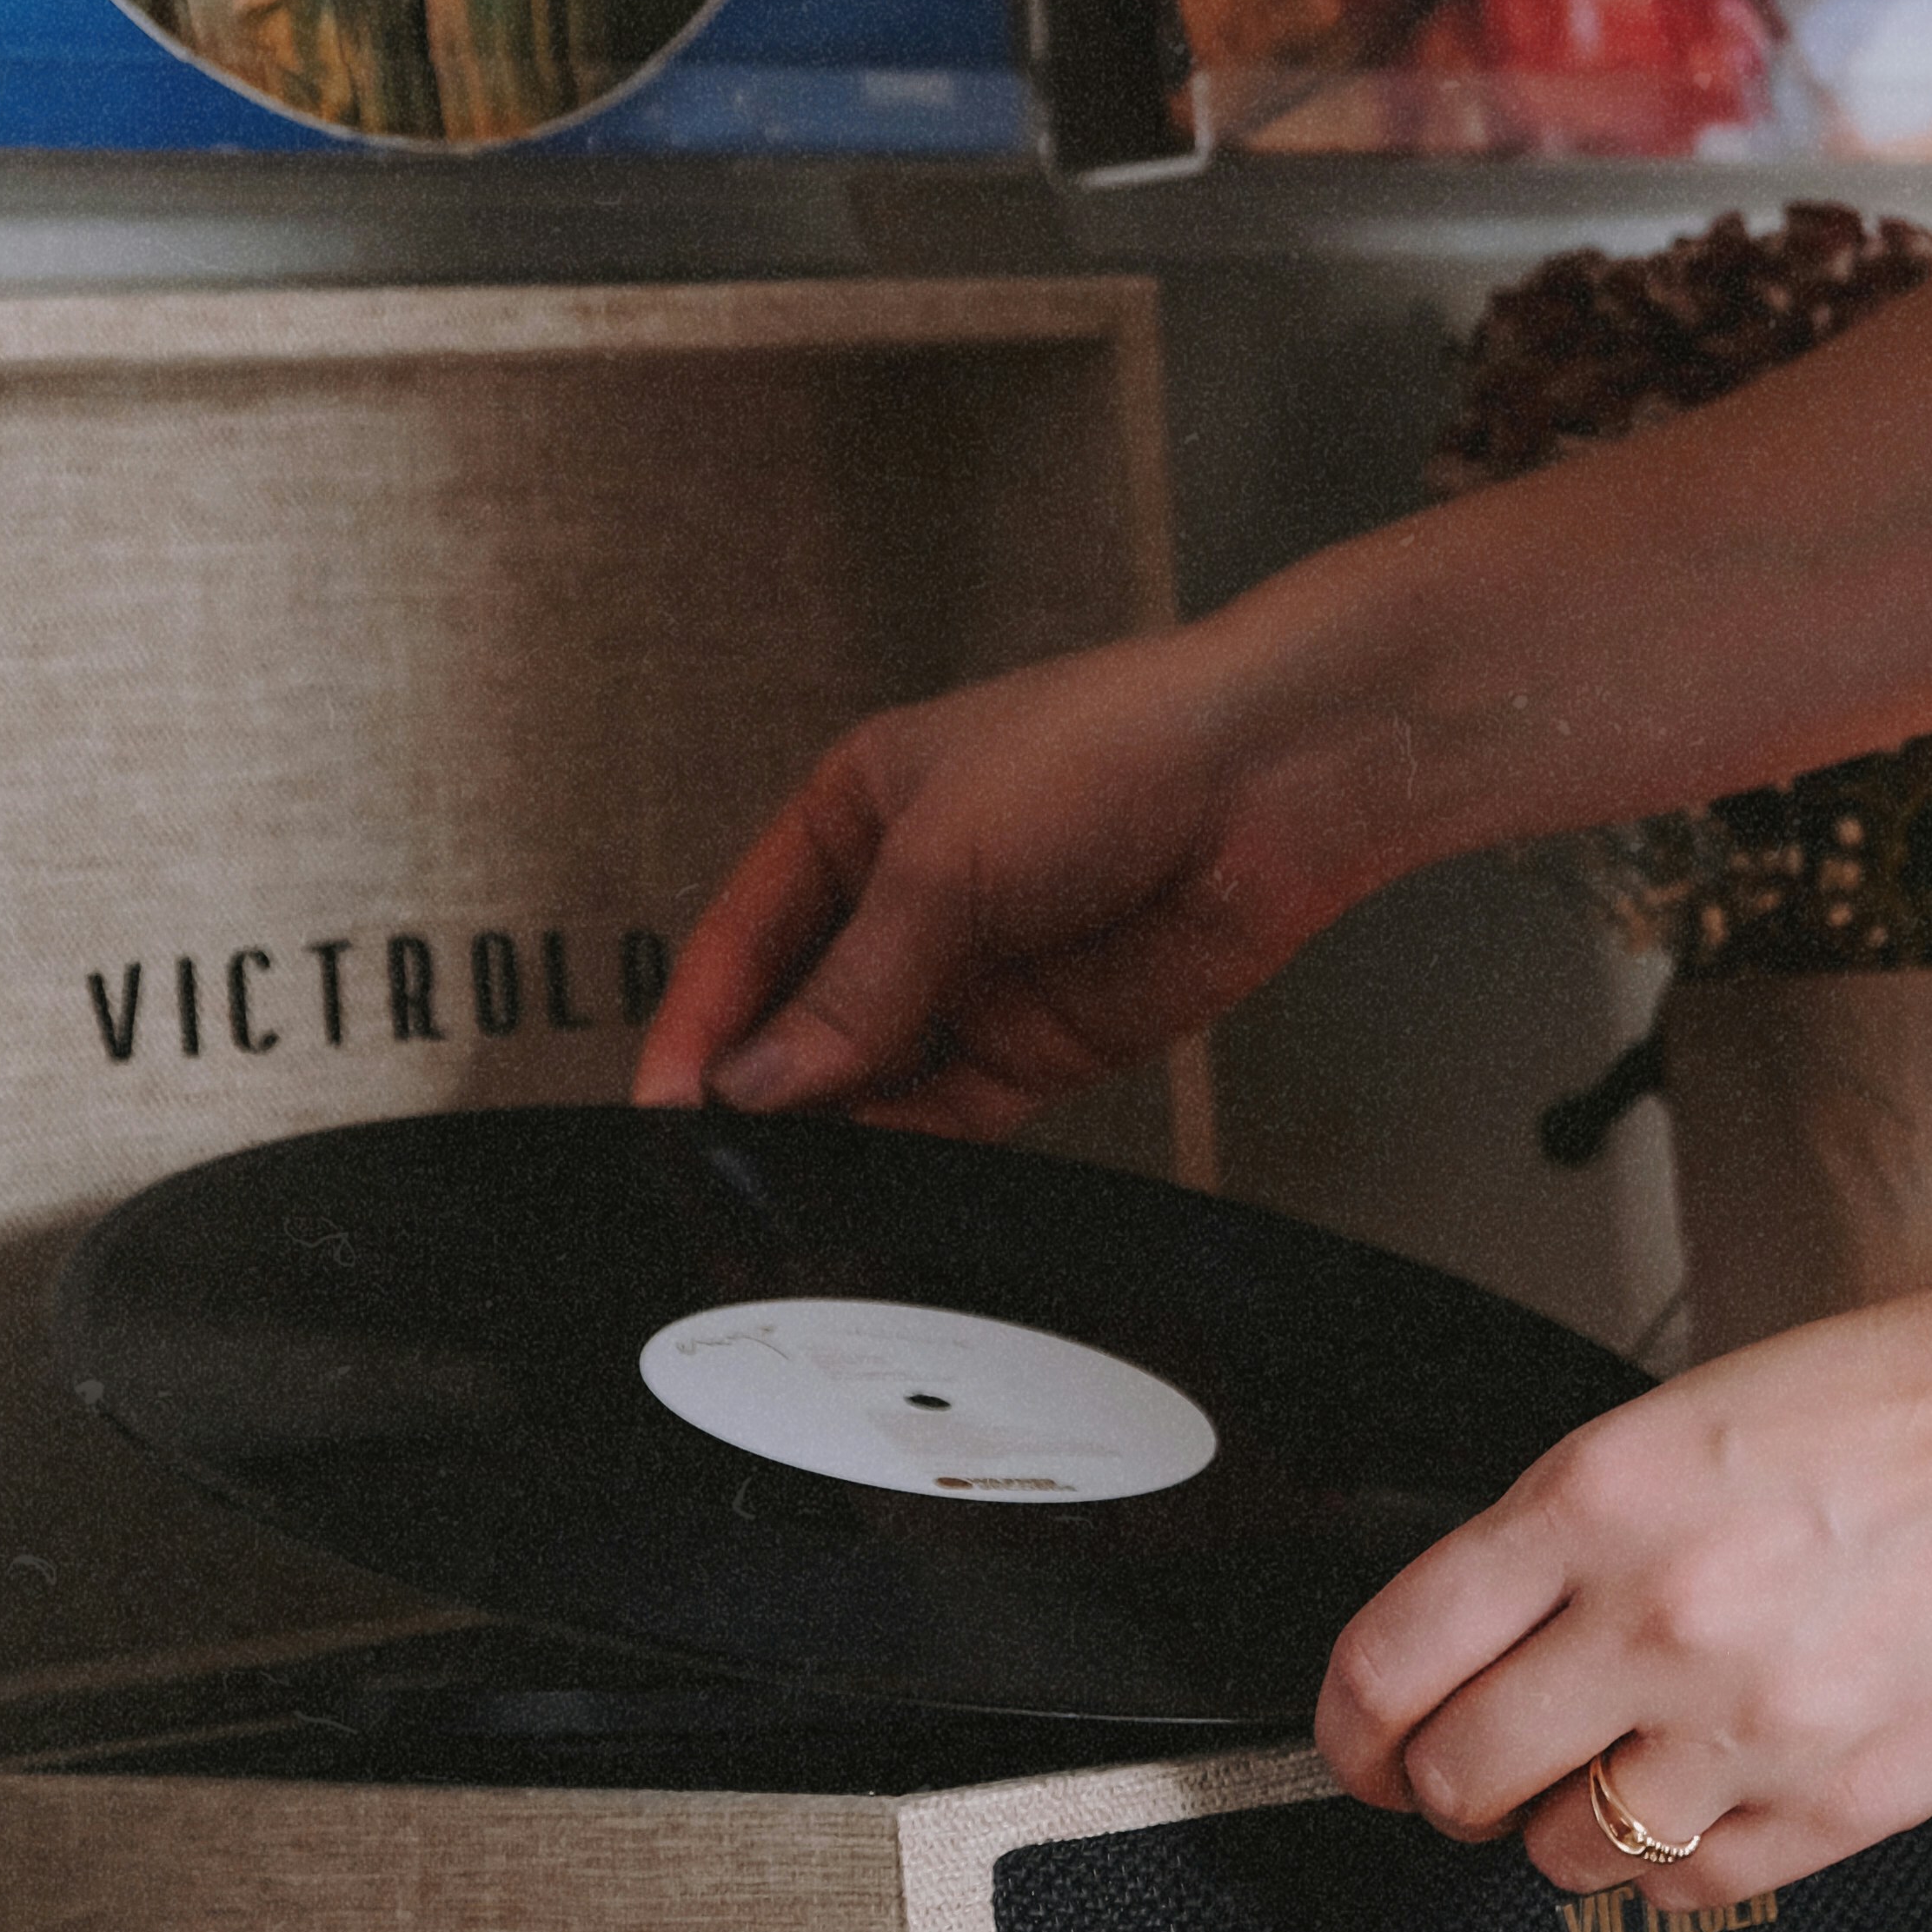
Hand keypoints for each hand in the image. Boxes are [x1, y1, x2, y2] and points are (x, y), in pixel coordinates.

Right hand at [634, 630, 1349, 1125]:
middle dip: (759, 1089)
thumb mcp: (943, 859)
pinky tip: (867, 1180)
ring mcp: (971, 977)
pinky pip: (945, 1115)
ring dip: (829, 1131)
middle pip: (799, 1018)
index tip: (662, 1103)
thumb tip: (762, 1083)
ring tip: (785, 1182)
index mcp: (856, 816)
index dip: (699, 1025)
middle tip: (714, 1160)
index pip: (741, 937)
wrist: (1269, 783)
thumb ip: (849, 988)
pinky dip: (904, 1152)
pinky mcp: (1035, 1045)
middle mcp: (906, 900)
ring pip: (868, 1077)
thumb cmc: (1113, 749)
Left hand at [1315, 1263, 1931, 1900]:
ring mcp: (1749, 1726)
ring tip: (1613, 1768)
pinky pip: (1691, 1883)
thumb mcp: (1684, 1421)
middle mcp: (1656, 1618)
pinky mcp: (1842, 1807)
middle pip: (1456, 1775)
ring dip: (1561, 1825)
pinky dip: (1673, 1857)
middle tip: (1470, 1766)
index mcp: (1598, 1498)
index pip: (1389, 1661)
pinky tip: (1707, 1794)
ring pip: (1562, 1851)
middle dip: (1443, 1783)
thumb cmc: (1912, 1400)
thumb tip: (1479, 1633)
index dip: (1350, 1726)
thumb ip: (1572, 1532)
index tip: (1360, 1742)